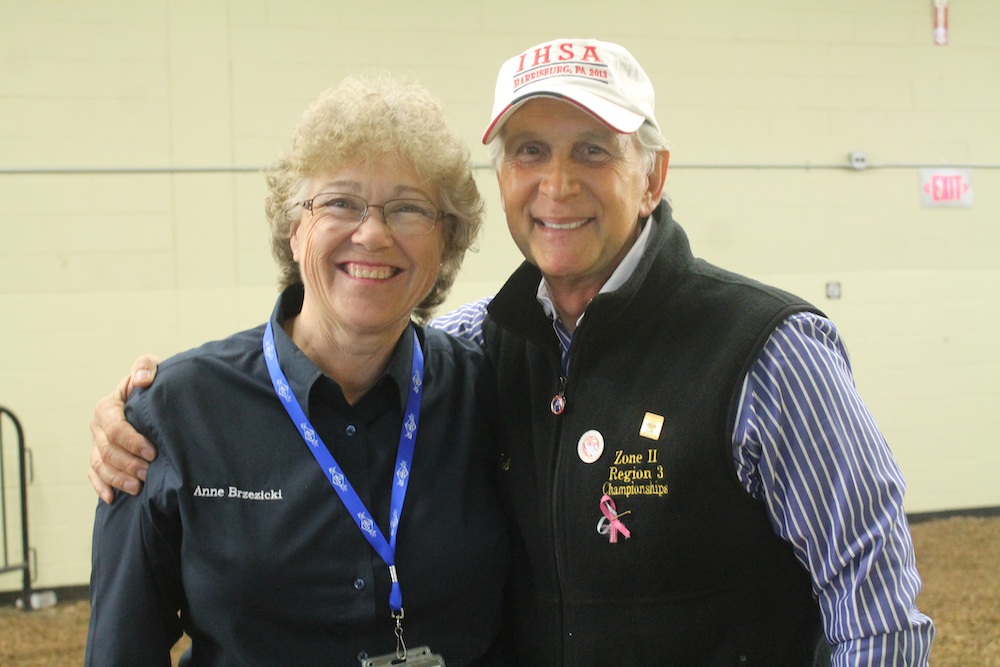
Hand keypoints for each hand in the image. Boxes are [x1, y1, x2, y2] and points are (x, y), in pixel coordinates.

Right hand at [88, 356, 160, 503]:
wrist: (151, 398)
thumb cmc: (152, 384)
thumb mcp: (151, 370)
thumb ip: (145, 367)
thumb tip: (142, 380)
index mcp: (108, 407)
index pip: (115, 428)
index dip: (132, 441)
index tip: (152, 452)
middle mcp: (98, 426)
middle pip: (107, 450)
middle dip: (128, 464)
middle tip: (149, 473)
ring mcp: (97, 443)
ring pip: (100, 465)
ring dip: (118, 479)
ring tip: (138, 487)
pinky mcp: (99, 457)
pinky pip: (94, 475)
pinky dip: (101, 487)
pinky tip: (112, 498)